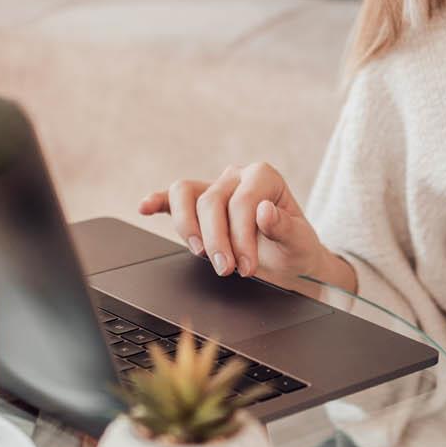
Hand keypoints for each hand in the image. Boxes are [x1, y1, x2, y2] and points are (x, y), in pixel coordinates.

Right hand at [138, 163, 354, 292]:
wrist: (289, 259)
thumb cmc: (295, 247)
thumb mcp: (300, 243)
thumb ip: (285, 227)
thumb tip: (263, 211)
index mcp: (263, 177)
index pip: (242, 201)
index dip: (241, 236)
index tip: (246, 267)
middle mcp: (236, 177)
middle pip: (211, 201)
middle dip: (216, 240)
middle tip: (227, 269)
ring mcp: (215, 188)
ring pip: (185, 195)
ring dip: (188, 228)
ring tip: (202, 253)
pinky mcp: (198, 205)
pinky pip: (172, 198)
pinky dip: (158, 202)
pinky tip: (145, 207)